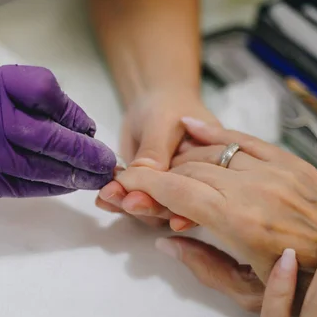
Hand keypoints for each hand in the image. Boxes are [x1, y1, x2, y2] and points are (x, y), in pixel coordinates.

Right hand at [0, 64, 115, 206]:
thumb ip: (22, 96)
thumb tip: (74, 123)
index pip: (43, 89)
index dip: (71, 110)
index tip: (86, 126)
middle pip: (48, 135)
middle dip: (83, 152)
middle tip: (105, 161)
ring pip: (40, 167)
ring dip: (74, 175)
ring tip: (96, 177)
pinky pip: (25, 186)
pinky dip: (52, 186)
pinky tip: (69, 185)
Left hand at [96, 89, 218, 227]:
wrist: (150, 102)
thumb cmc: (167, 106)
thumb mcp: (163, 122)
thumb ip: (155, 150)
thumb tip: (146, 175)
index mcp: (214, 169)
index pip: (201, 194)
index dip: (184, 208)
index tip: (167, 214)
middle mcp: (193, 185)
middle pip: (175, 207)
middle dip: (150, 205)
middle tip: (128, 201)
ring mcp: (168, 191)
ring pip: (152, 209)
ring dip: (128, 205)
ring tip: (109, 195)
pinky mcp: (146, 191)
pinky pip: (133, 201)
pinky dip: (117, 200)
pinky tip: (103, 199)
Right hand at [115, 118, 316, 281]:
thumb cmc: (305, 283)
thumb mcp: (250, 293)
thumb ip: (203, 267)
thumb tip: (166, 241)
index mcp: (241, 223)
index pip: (177, 191)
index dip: (143, 184)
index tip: (121, 183)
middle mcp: (254, 188)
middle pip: (189, 169)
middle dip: (156, 175)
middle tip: (137, 184)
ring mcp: (274, 170)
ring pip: (211, 153)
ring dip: (181, 160)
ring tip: (164, 171)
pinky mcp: (289, 160)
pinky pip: (242, 138)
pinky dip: (212, 132)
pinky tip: (190, 126)